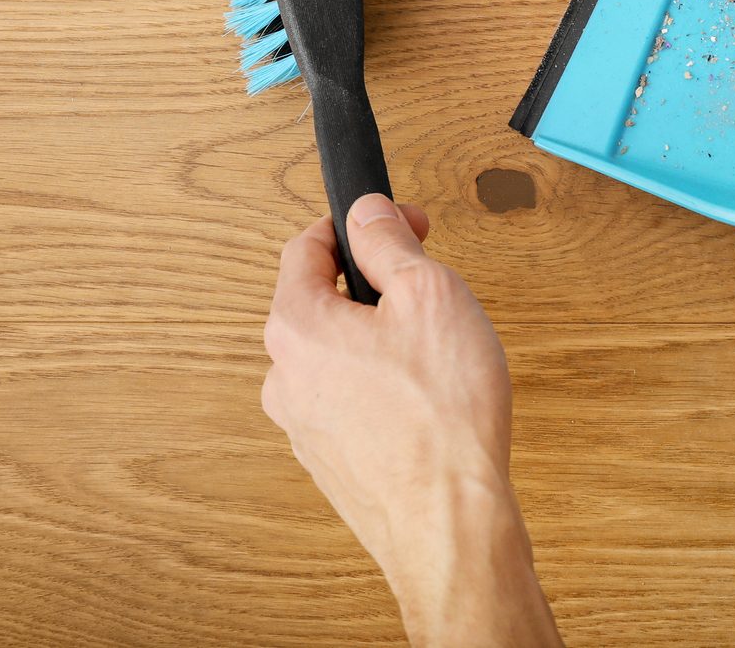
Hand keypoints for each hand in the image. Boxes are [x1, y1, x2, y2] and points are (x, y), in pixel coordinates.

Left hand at [263, 195, 561, 646]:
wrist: (449, 523)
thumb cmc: (442, 415)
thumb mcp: (429, 293)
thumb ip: (389, 241)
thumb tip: (367, 211)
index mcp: (296, 326)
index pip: (304, 246)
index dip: (357, 223)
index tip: (399, 222)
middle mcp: (285, 376)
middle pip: (319, 301)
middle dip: (371, 283)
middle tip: (426, 284)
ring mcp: (303, 424)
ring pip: (336, 354)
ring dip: (378, 338)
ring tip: (435, 351)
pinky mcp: (330, 460)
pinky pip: (350, 400)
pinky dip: (382, 386)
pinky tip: (428, 398)